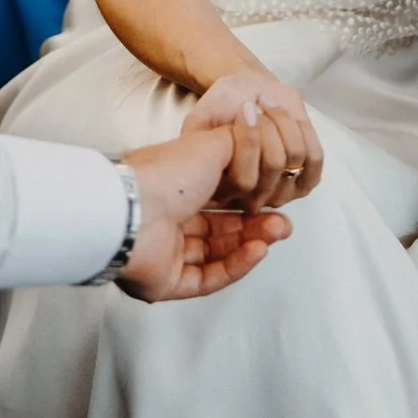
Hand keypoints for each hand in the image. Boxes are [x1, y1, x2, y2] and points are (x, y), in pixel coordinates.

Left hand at [120, 127, 290, 300]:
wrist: (134, 208)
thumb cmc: (165, 172)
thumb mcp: (209, 145)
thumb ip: (238, 144)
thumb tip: (256, 136)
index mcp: (174, 187)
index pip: (218, 198)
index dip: (248, 199)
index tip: (274, 198)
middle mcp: (169, 219)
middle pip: (221, 229)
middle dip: (255, 225)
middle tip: (283, 222)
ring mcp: (167, 252)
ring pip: (217, 255)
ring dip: (250, 244)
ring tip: (276, 234)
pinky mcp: (167, 282)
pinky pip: (207, 278)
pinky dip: (236, 266)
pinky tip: (257, 251)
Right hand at [183, 69, 323, 210]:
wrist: (249, 92)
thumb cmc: (224, 105)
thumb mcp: (200, 119)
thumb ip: (195, 137)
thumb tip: (201, 153)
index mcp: (226, 192)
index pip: (245, 180)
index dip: (248, 140)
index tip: (241, 112)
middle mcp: (254, 198)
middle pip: (273, 166)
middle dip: (266, 126)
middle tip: (254, 106)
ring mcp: (282, 190)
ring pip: (294, 157)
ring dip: (283, 122)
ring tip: (266, 105)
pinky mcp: (307, 177)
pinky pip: (314, 157)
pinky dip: (301, 129)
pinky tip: (285, 115)